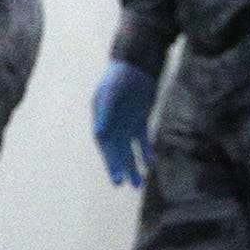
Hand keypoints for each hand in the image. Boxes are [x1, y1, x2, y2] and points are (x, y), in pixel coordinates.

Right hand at [90, 61, 158, 188]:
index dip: (110, 163)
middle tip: (124, 185)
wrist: (136, 64)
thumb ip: (106, 111)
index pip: (105, 146)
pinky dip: (145, 151)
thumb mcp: (111, 92)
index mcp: (102, 120)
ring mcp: (126, 122)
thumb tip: (98, 132)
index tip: (116, 179)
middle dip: (120, 168)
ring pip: (129, 149)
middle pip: (116, 151)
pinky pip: (142, 139)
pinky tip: (150, 162)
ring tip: (138, 184)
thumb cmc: (120, 76)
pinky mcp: (139, 119)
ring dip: (133, 165)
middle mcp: (112, 124)